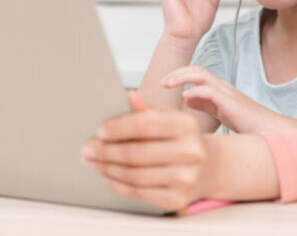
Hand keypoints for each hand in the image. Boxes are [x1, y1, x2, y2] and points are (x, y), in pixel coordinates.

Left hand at [82, 91, 208, 210]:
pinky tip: (108, 176)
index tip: (99, 131)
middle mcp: (190, 151)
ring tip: (93, 163)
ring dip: (108, 169)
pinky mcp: (177, 199)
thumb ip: (147, 111)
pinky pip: (139, 192)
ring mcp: (185, 177)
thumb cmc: (182, 140)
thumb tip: (129, 96)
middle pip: (135, 153)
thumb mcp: (169, 120)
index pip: (144, 125)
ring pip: (134, 174)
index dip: (118, 128)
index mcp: (186, 125)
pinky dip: (118, 185)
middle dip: (105, 152)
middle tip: (87, 150)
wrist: (210, 167)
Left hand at [163, 66, 296, 132]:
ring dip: (181, 77)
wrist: (274, 135)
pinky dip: (196, 91)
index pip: (196, 74)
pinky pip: (210, 91)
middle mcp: (223, 88)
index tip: (163, 85)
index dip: (178, 76)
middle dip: (177, 73)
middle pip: (196, 70)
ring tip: (167, 83)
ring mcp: (228, 94)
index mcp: (220, 91)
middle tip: (161, 82)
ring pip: (201, 75)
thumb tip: (186, 100)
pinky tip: (185, 98)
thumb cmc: (250, 128)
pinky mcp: (232, 104)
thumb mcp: (222, 114)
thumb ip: (205, 106)